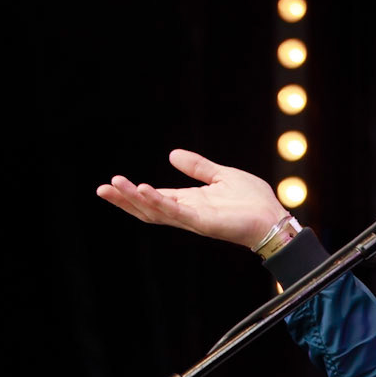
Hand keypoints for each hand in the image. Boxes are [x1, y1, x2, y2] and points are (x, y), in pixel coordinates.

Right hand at [96, 150, 287, 250]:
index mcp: (189, 201)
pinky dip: (159, 202)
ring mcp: (193, 219)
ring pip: (156, 211)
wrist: (274, 218)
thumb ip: (198, 167)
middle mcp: (187, 213)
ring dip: (134, 199)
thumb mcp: (221, 176)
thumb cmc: (253, 201)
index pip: (154, 198)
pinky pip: (176, 212)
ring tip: (115, 185)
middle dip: (124, 199)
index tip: (111, 183)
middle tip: (102, 189)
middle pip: (148, 208)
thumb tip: (171, 154)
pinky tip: (144, 190)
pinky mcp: (204, 222)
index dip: (132, 192)